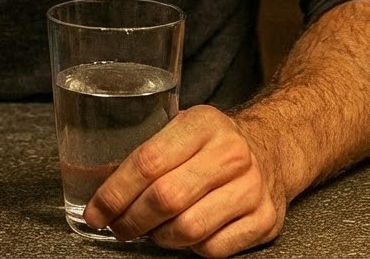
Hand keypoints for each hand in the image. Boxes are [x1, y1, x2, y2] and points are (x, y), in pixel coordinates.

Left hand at [83, 105, 285, 256]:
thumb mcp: (185, 126)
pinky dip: (189, 250)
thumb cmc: (215, 141)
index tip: (96, 211)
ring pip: (189, 229)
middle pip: (166, 199)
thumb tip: (99, 180)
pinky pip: (214, 250)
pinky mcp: (265, 221)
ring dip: (158, 237)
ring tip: (149, 231)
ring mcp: (251, 188)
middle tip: (117, 227)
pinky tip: (180, 236)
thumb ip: (151, 148)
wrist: (273, 148)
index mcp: (202, 123)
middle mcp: (230, 154)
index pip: (149, 161)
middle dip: (131, 220)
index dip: (116, 192)